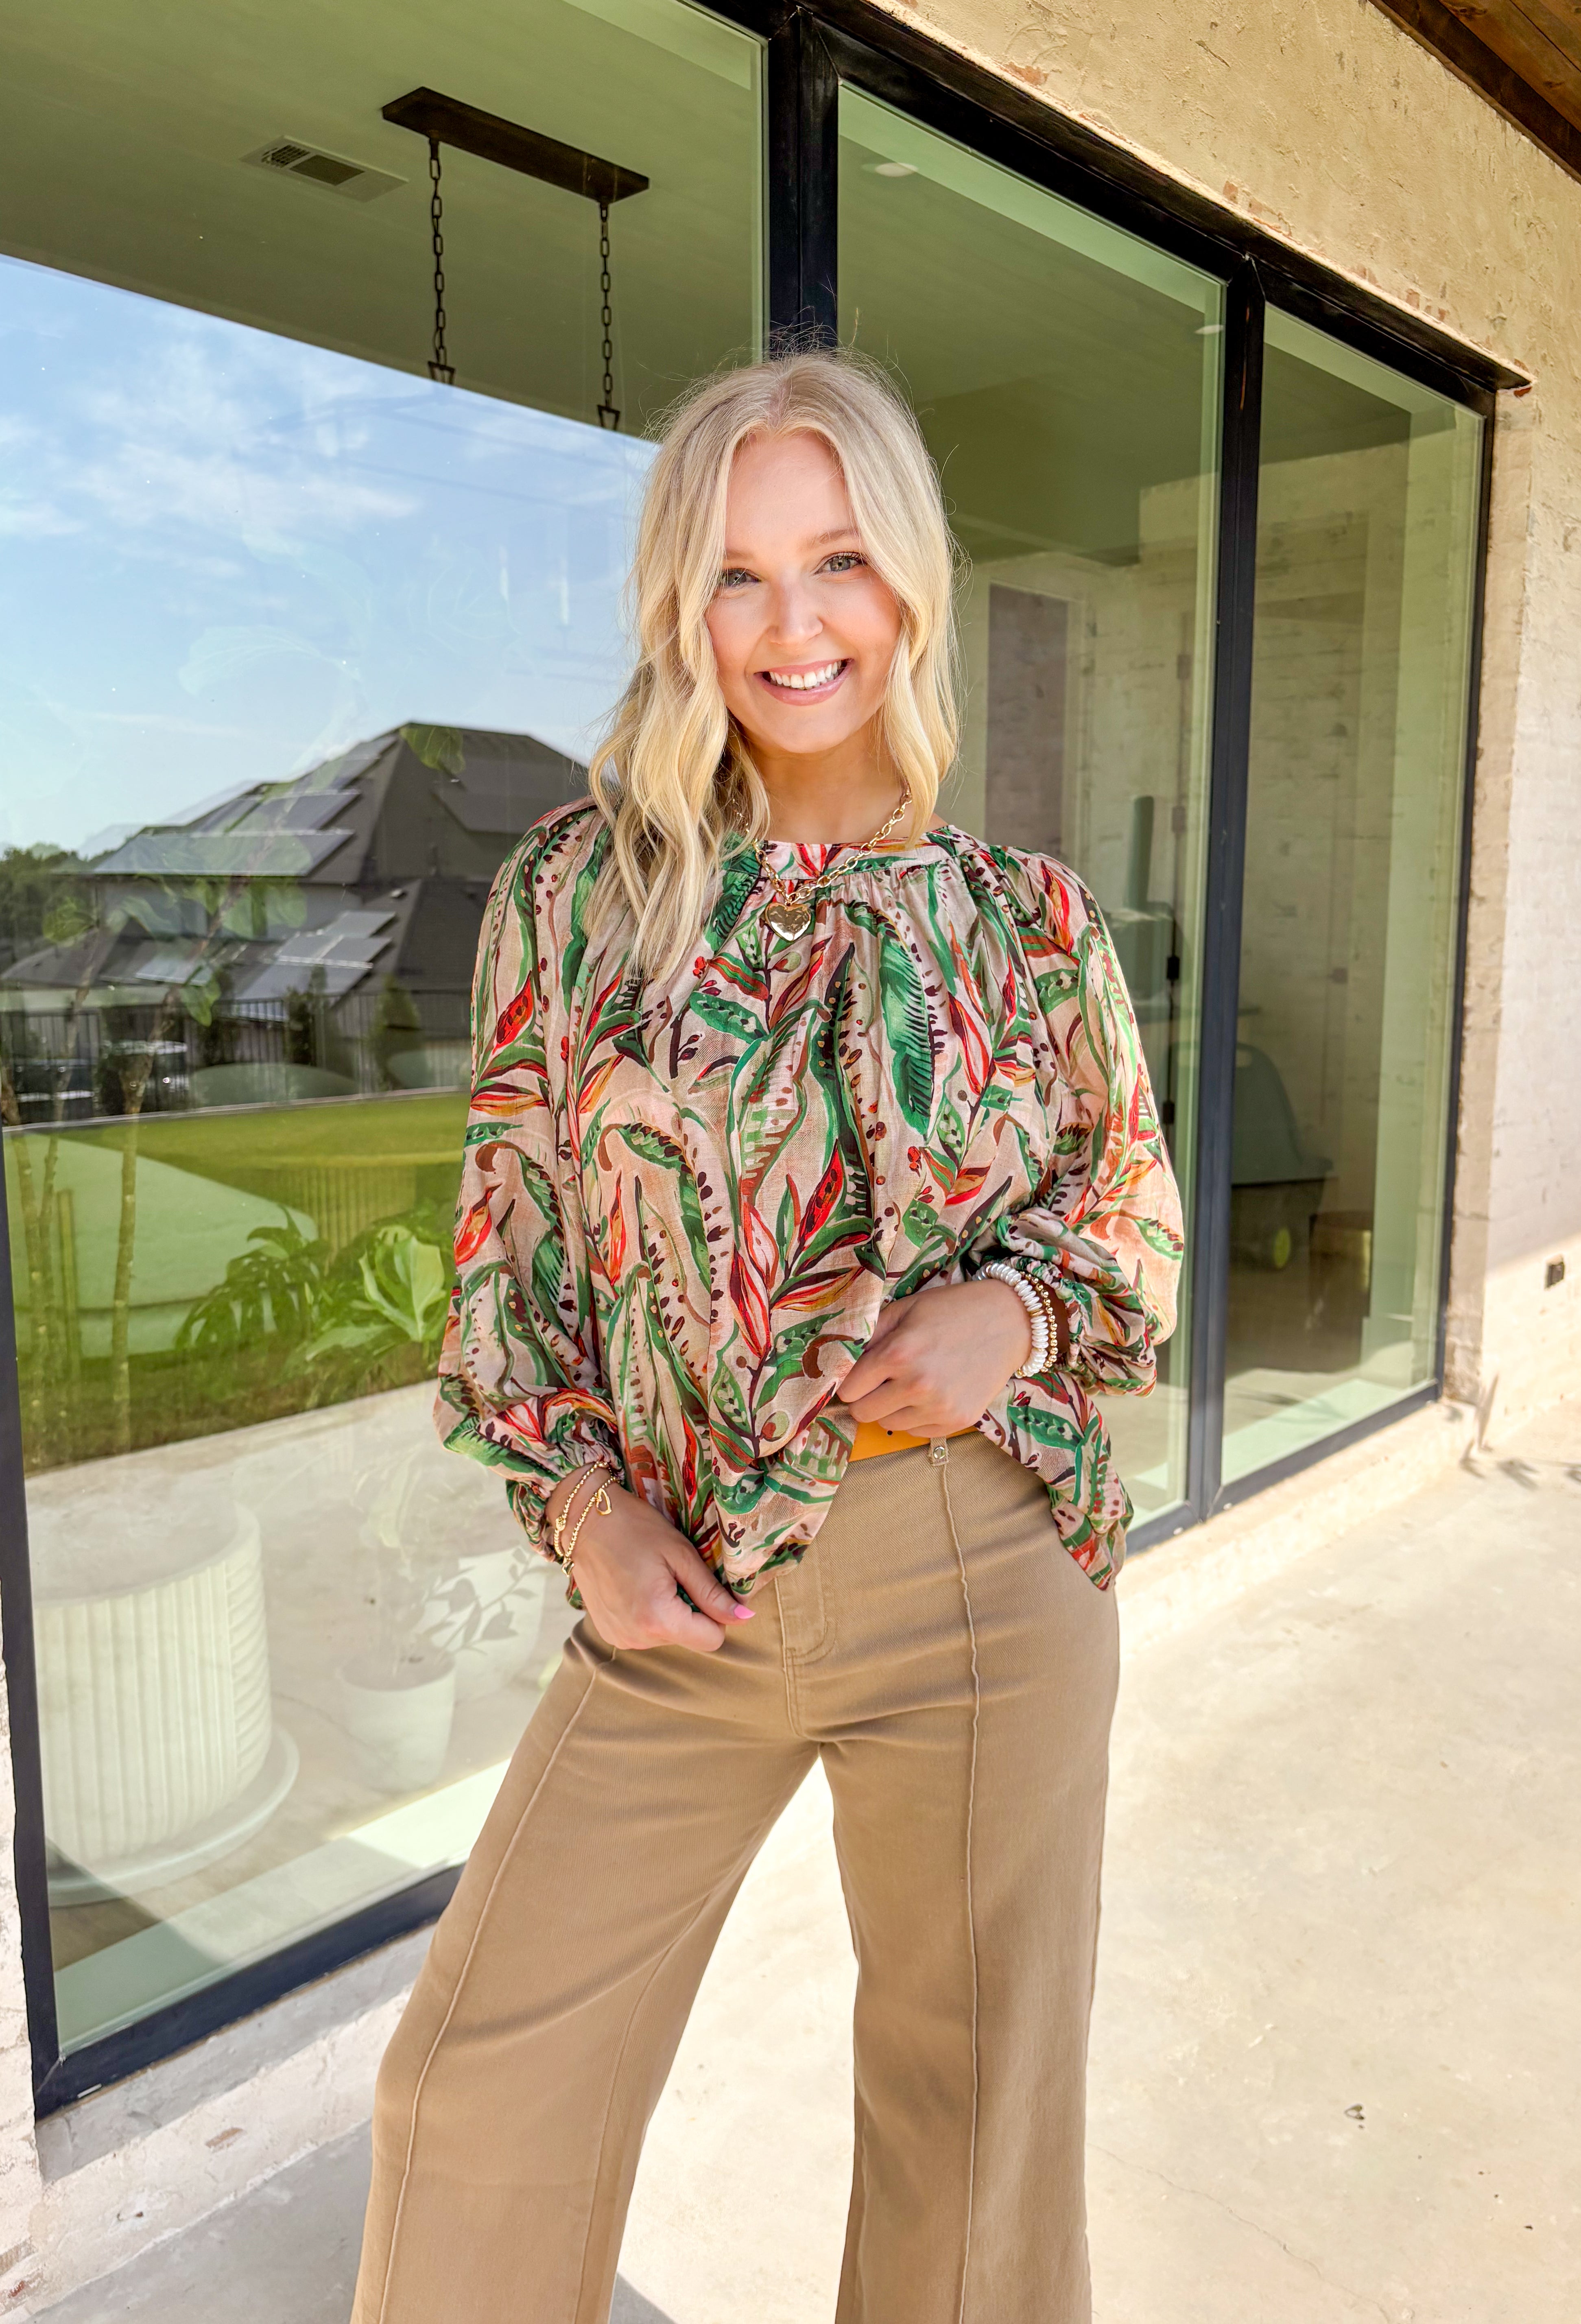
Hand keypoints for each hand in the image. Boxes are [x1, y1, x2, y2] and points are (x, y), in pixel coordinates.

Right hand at [545, 1470, 754, 1653]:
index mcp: (658, 1619)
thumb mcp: (681, 1555)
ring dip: (668, 1612)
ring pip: (667, 1636)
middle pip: (689, 1637)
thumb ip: (712, 1592)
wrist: (585, 1521)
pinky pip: (644, 1634)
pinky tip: (635, 1587)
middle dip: (689, 1610)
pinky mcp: (609, 1633)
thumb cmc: (636, 1529)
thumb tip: (745, 1618)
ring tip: (649, 1578)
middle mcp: (637, 1638)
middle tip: (670, 1575)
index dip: (716, 1614)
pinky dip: (647, 1615)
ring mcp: (619, 1638)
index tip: (701, 1585)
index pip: (712, 1640)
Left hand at [837, 1278, 1031, 1436]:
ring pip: (888, 1425)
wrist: (1008, 1322)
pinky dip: (915, 1417)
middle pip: (863, 1412)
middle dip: (865, 1397)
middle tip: (880, 1381)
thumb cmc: (952, 1310)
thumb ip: (869, 1335)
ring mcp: (939, 1407)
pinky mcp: (957, 1421)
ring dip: (890, 1408)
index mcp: (898, 1354)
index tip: (857, 1375)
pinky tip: (930, 1393)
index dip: (848, 1381)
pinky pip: (916, 1432)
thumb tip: (839, 1361)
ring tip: (909, 1384)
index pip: (848, 1389)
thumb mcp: (904, 1309)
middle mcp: (917, 1386)